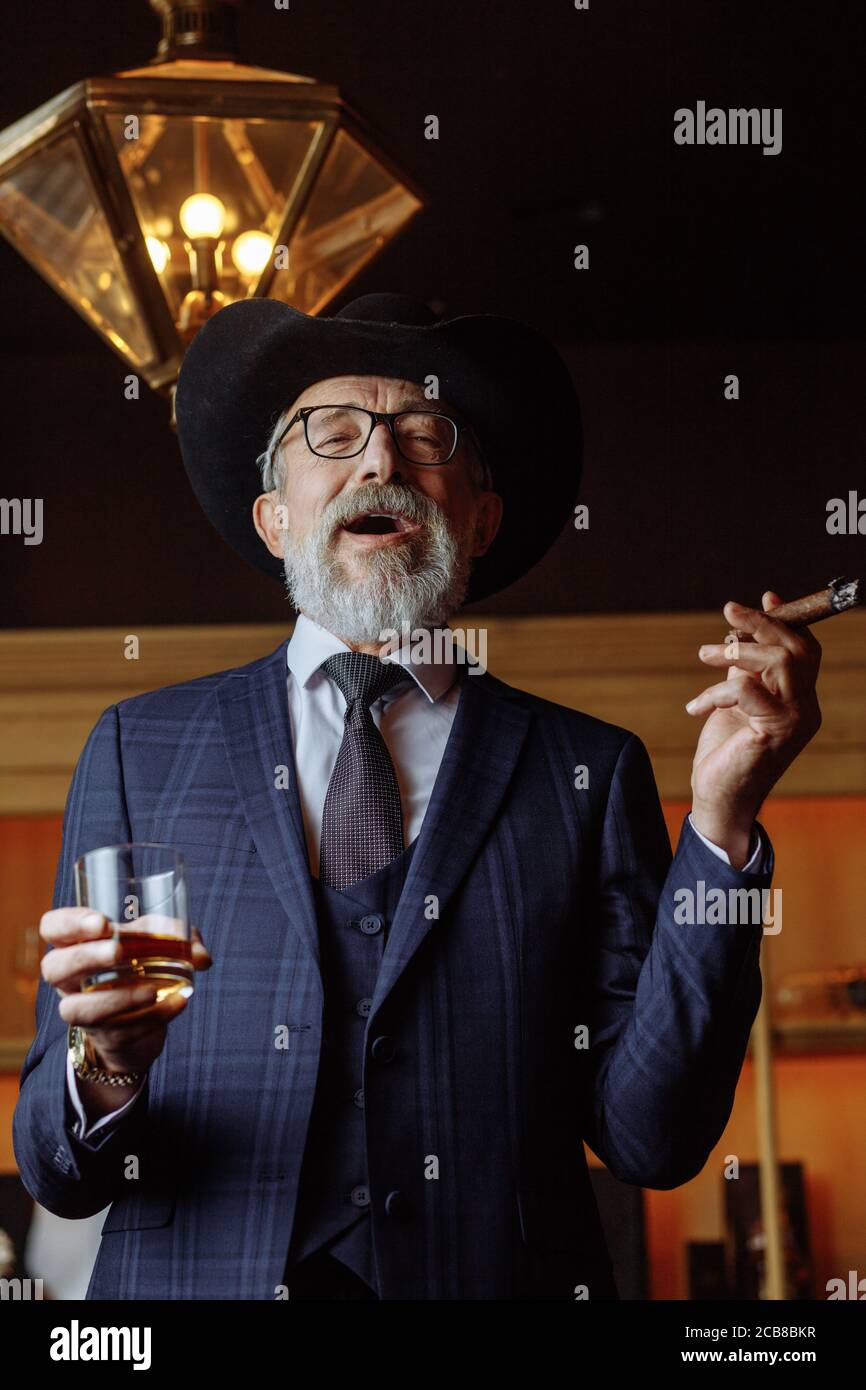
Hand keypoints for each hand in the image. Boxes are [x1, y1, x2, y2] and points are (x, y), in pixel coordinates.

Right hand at [40, 906, 212, 1076]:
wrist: (144, 1020)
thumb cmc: (142, 966)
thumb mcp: (157, 942)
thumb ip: (178, 938)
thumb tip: (201, 956)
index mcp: (76, 945)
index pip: (53, 927)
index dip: (69, 924)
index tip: (102, 923)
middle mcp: (70, 980)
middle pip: (54, 968)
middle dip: (85, 957)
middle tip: (118, 950)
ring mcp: (85, 1012)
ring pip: (79, 1009)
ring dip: (115, 998)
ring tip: (151, 990)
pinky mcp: (107, 1038)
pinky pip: (121, 1031)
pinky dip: (152, 1017)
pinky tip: (177, 1003)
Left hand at [686, 591, 821, 864]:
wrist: (718, 801)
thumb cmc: (725, 754)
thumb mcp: (732, 702)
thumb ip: (742, 673)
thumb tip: (738, 635)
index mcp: (799, 700)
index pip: (805, 651)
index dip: (785, 621)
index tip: (764, 598)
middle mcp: (807, 710)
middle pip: (795, 649)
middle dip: (761, 623)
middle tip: (728, 612)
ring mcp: (796, 722)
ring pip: (778, 662)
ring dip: (736, 651)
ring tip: (704, 656)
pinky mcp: (775, 732)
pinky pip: (747, 690)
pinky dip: (716, 691)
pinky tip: (696, 707)